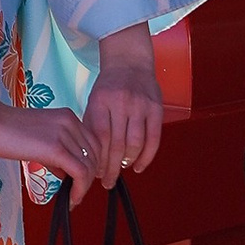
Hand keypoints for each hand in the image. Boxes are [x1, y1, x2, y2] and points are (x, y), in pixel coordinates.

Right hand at [0, 81, 97, 190]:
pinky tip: (71, 200)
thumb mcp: (39, 137)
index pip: (93, 142)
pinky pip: (80, 173)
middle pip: (95, 154)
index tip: (82, 180)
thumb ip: (56, 151)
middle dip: (90, 176)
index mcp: (68, 116)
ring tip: (73, 198)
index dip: (92, 163)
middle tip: (78, 192)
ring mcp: (65, 134)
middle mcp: (71, 122)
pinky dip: (80, 190)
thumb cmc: (6, 131)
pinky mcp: (57, 149)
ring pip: (89, 166)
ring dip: (84, 186)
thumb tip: (66, 173)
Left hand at [85, 24, 162, 184]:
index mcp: (101, 101)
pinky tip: (138, 167)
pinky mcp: (156, 109)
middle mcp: (122, 103)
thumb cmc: (109, 87)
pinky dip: (147, 157)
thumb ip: (92, 127)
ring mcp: (141, 106)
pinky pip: (153, 139)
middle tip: (107, 182)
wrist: (130, 62)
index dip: (98, 159)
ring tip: (121, 171)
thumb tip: (88, 159)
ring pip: (135, 144)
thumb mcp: (93, 101)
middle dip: (111, 168)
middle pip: (117, 144)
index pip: (100, 137)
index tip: (95, 173)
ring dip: (127, 163)